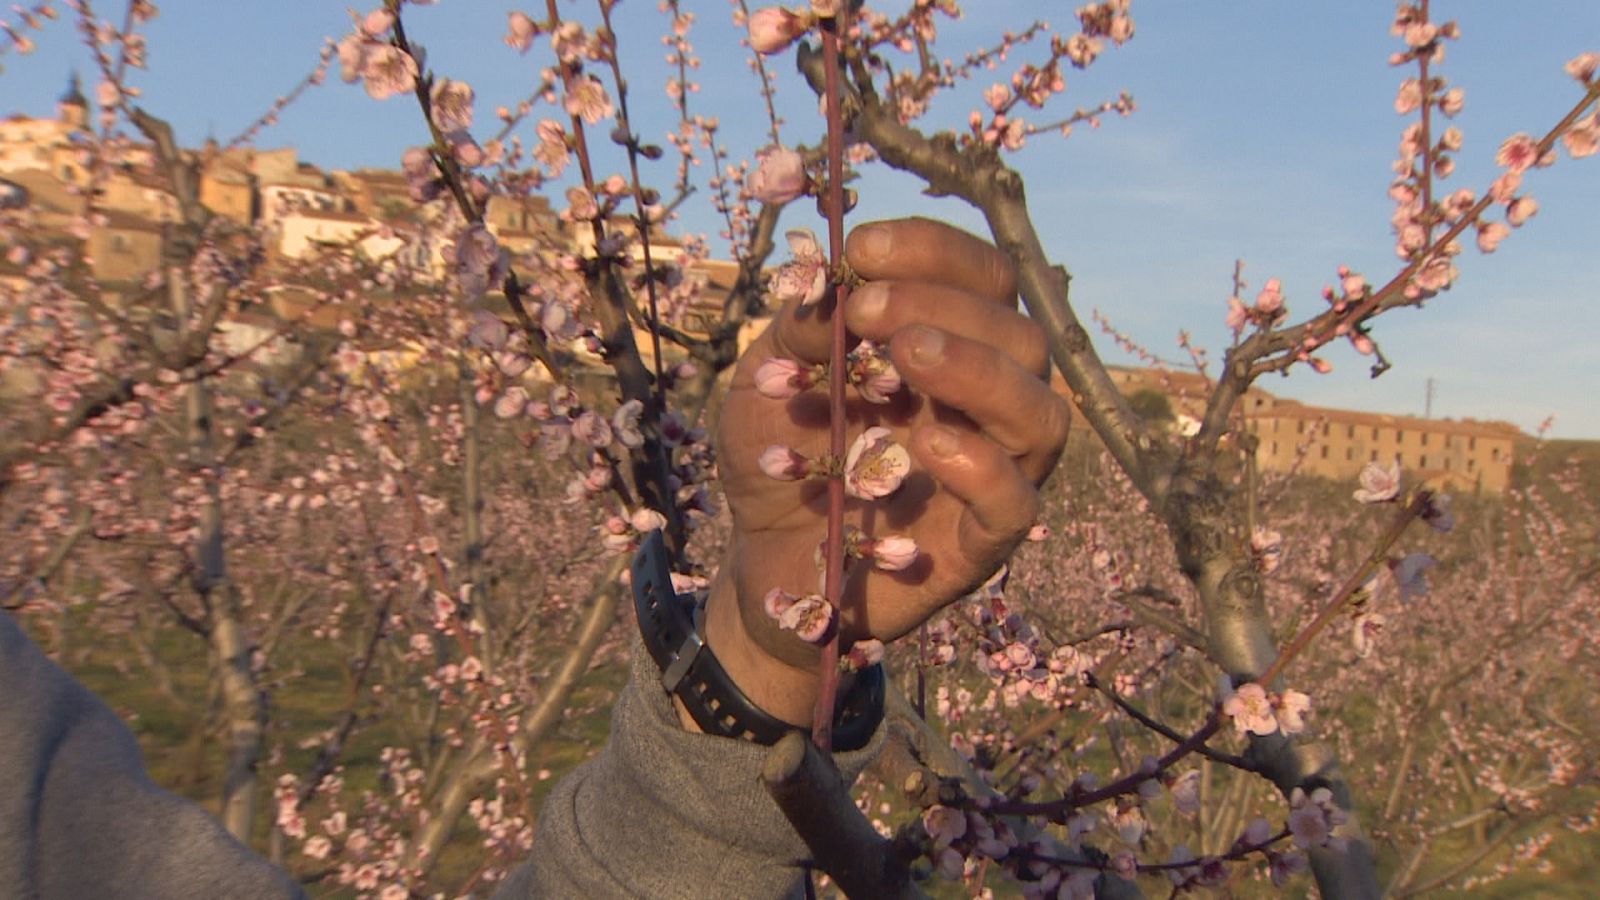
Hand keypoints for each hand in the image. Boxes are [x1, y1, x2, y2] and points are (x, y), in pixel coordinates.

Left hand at [702, 218, 1070, 725]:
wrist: (758, 556)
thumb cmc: (776, 455)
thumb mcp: (764, 379)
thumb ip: (799, 330)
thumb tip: (831, 281)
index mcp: (946, 348)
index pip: (981, 280)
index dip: (934, 251)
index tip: (861, 249)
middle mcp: (984, 405)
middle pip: (1020, 335)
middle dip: (945, 304)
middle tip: (866, 310)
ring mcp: (990, 475)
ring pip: (1042, 413)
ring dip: (980, 370)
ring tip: (905, 354)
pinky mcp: (977, 544)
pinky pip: (1017, 504)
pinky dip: (982, 468)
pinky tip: (928, 444)